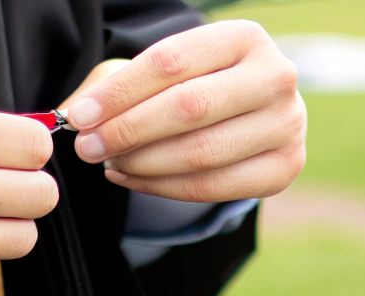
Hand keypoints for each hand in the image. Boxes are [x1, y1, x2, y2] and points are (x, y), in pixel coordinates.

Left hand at [64, 21, 305, 201]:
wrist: (253, 113)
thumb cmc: (200, 84)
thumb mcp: (167, 70)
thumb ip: (123, 85)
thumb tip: (77, 115)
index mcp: (245, 37)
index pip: (172, 62)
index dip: (121, 91)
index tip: (81, 115)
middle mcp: (275, 77)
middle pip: (188, 107)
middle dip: (128, 130)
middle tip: (88, 147)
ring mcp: (287, 125)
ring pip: (200, 153)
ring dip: (142, 163)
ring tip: (110, 163)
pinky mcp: (284, 167)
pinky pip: (211, 188)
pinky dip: (161, 188)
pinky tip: (131, 178)